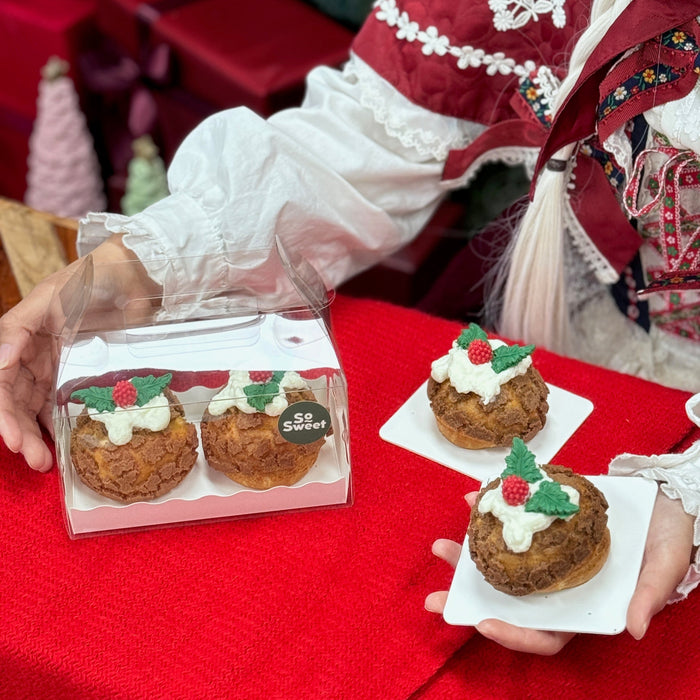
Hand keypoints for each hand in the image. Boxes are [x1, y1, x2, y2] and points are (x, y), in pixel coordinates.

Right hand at [0, 235, 159, 470]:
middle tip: (35, 460)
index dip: (4, 411)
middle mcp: (31, 355)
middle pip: (14, 400)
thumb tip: (0, 359)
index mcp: (18, 337)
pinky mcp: (79, 375)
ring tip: (44, 463)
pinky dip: (54, 426)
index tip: (14, 437)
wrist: (133, 276)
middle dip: (19, 432)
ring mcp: (55, 367)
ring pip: (33, 408)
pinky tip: (57, 447)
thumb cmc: (93, 278)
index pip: (1, 381)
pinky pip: (59, 405)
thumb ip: (21, 325)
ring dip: (35, 436)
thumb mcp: (54, 294)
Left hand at [425, 490, 694, 653]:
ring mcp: (549, 555)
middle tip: (435, 598)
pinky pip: (512, 522)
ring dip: (470, 555)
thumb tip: (632, 629)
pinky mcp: (545, 525)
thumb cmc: (670, 538)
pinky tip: (469, 499)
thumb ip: (647, 596)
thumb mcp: (664, 567)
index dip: (514, 635)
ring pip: (503, 563)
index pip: (544, 634)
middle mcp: (560, 584)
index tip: (484, 623)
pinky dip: (490, 511)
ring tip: (440, 547)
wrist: (667, 498)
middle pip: (510, 601)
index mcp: (585, 607)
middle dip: (472, 600)